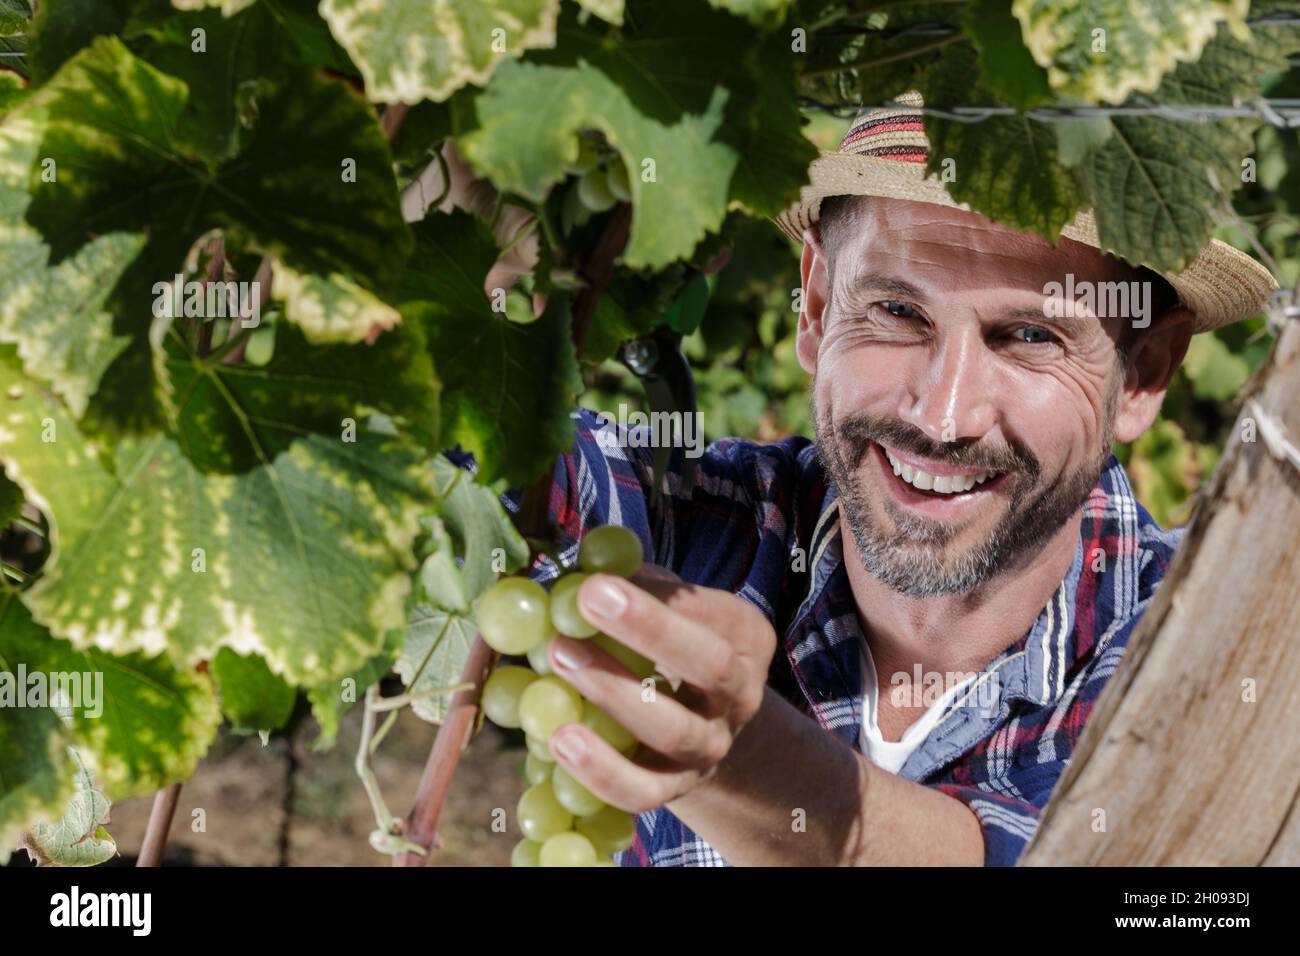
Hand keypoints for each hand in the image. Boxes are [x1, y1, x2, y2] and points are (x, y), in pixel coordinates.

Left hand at [546, 565, 777, 813]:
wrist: (702, 726)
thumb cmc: (670, 646)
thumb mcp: (668, 608)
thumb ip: (634, 583)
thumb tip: (581, 564)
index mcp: (745, 636)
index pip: (711, 612)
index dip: (658, 597)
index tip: (601, 578)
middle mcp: (740, 694)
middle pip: (710, 664)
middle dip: (650, 629)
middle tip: (588, 599)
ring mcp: (712, 747)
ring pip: (674, 729)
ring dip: (612, 691)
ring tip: (556, 655)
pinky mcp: (676, 789)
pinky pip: (643, 792)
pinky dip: (601, 771)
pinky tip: (557, 739)